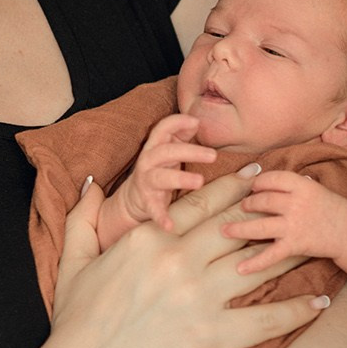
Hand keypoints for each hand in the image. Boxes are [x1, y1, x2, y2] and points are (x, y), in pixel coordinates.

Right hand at [49, 173, 325, 347]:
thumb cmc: (74, 324)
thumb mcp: (73, 262)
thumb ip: (81, 219)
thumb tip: (88, 185)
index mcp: (149, 240)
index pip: (201, 204)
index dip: (233, 185)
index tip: (256, 174)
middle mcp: (180, 262)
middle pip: (237, 227)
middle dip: (268, 209)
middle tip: (294, 198)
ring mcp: (200, 300)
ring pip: (258, 265)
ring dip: (291, 252)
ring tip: (316, 242)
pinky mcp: (213, 338)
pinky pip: (266, 319)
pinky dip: (297, 310)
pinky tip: (320, 302)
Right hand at [121, 113, 216, 230]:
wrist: (133, 199)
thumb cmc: (160, 170)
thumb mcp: (170, 151)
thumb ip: (182, 136)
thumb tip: (198, 122)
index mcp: (156, 146)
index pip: (163, 128)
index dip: (177, 122)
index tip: (196, 122)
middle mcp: (149, 161)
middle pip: (167, 151)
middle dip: (190, 151)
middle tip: (213, 155)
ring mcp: (146, 182)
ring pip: (161, 177)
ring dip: (180, 178)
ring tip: (199, 182)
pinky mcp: (147, 202)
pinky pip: (154, 209)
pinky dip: (161, 217)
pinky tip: (171, 225)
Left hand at [223, 169, 346, 273]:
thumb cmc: (330, 208)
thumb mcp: (313, 188)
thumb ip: (289, 185)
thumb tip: (259, 178)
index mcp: (302, 185)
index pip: (272, 178)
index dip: (258, 182)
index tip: (250, 186)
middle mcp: (296, 203)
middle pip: (262, 201)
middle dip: (247, 204)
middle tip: (240, 208)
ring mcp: (295, 224)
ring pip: (260, 226)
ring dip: (239, 228)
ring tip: (224, 230)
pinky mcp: (295, 245)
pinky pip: (271, 254)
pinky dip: (254, 263)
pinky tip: (239, 268)